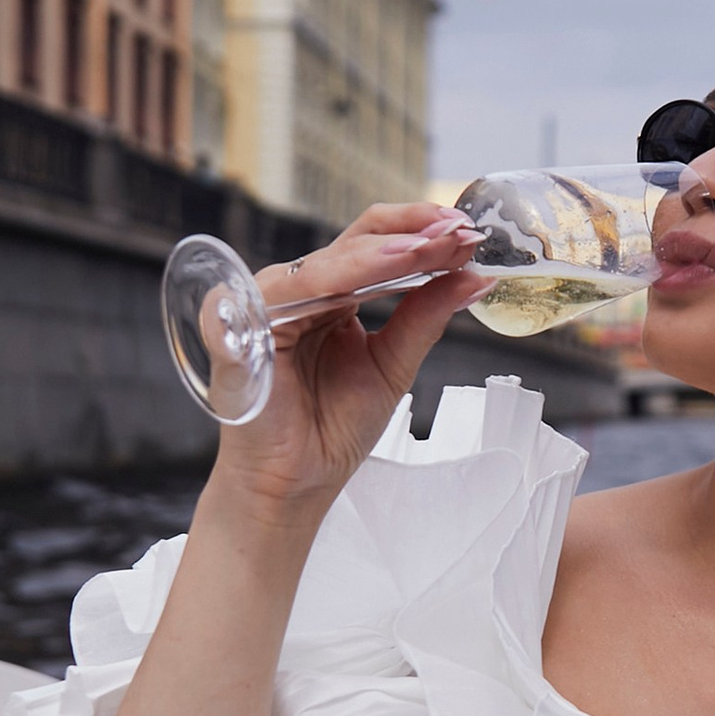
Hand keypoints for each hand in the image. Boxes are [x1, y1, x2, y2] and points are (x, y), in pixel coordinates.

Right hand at [202, 200, 483, 520]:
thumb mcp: (393, 366)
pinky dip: (314, 286)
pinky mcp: (241, 332)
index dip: (422, 232)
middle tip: (457, 232)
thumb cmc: (332, 427)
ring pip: (325, 266)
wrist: (295, 484)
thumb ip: (424, 317)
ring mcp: (268, 306)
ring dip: (378, 256)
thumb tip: (473, 277)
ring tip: (425, 250)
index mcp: (335, 292)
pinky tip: (352, 278)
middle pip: (354, 243)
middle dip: (411, 234)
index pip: (378, 244)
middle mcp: (301, 290)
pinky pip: (277, 298)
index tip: (469, 231)